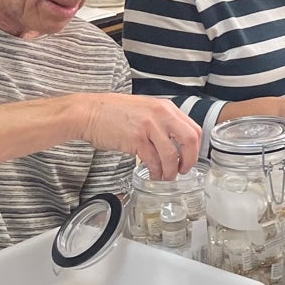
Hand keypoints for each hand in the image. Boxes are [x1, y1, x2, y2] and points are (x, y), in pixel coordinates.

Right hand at [78, 94, 200, 180]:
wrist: (88, 112)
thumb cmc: (114, 113)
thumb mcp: (146, 110)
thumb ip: (163, 122)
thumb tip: (177, 142)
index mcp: (166, 108)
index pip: (194, 129)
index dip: (196, 148)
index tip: (190, 158)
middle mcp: (161, 115)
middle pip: (189, 140)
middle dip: (189, 160)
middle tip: (183, 170)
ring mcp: (149, 126)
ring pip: (171, 154)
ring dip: (170, 171)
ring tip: (166, 177)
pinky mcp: (136, 139)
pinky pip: (153, 160)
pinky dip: (156, 171)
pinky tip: (154, 174)